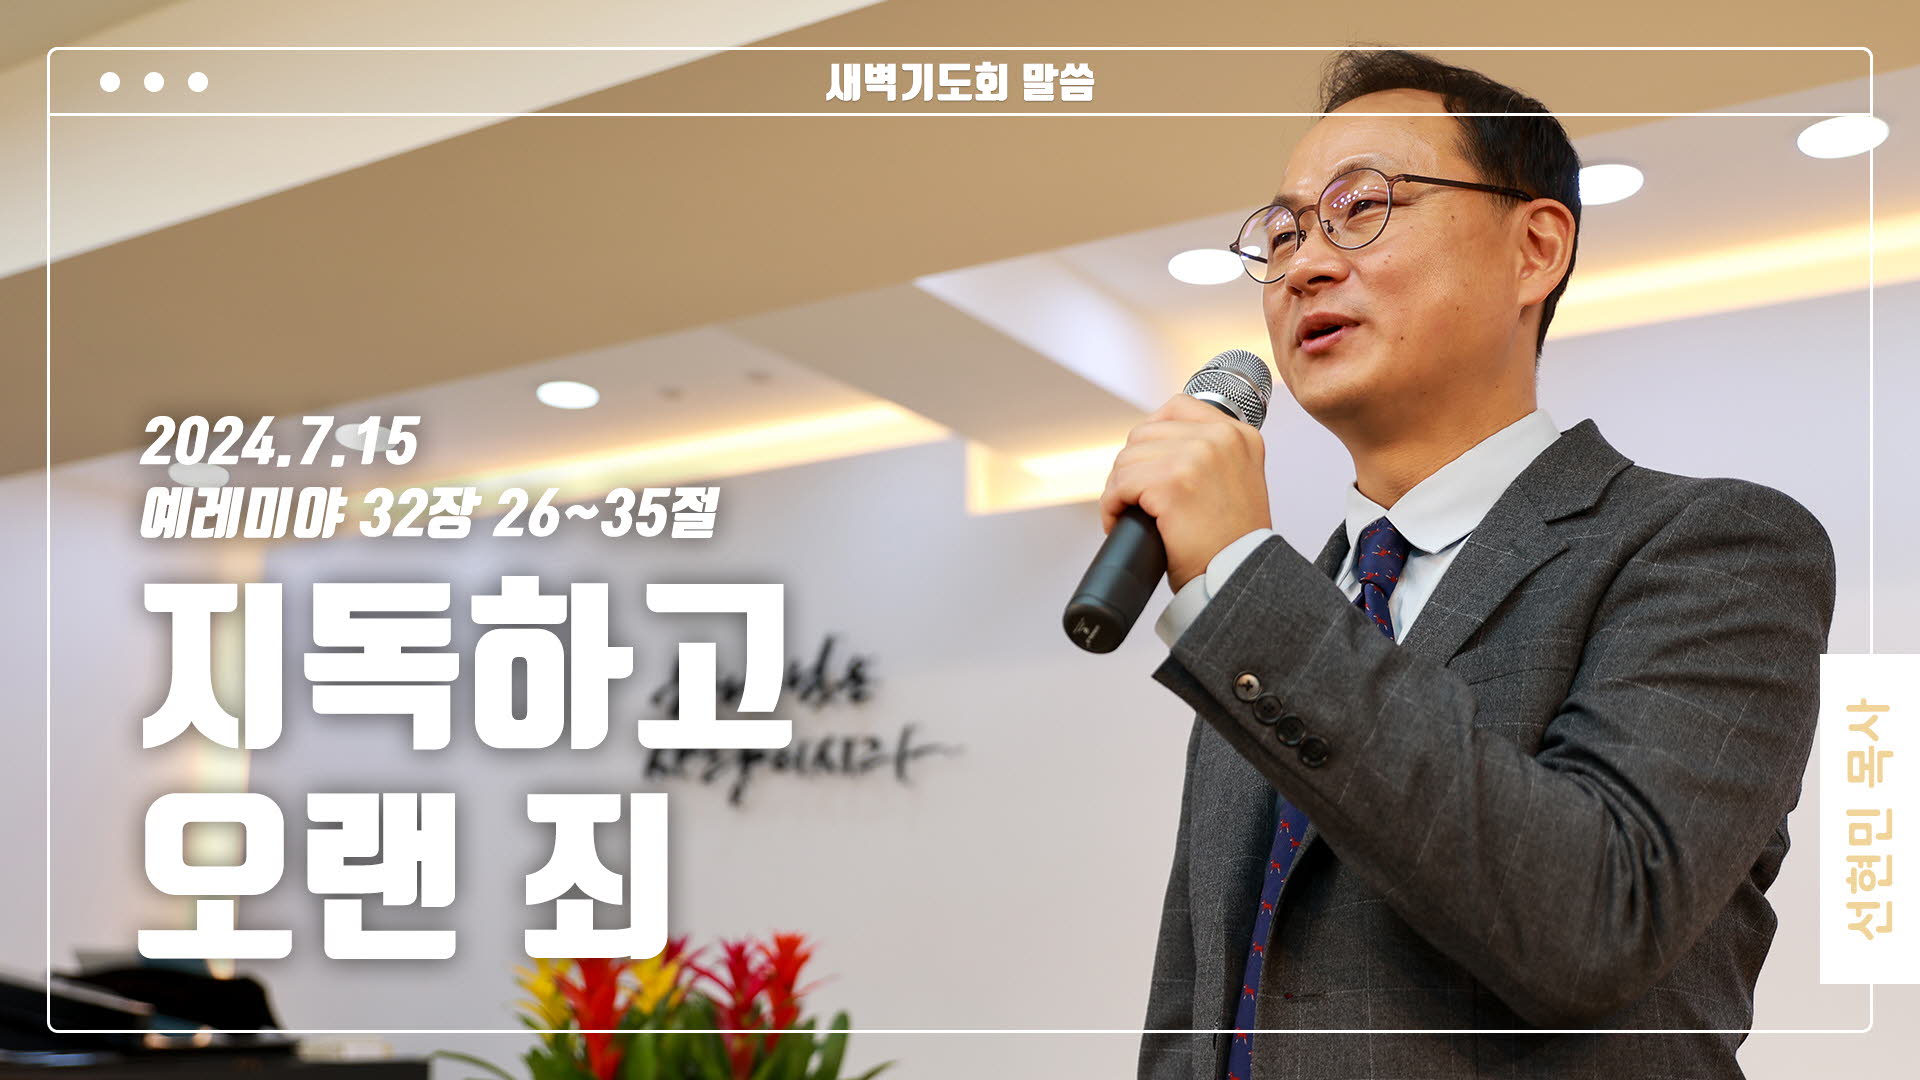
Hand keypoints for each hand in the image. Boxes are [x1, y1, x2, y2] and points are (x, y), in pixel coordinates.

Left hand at [1099, 393, 1272, 592]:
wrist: (1237, 577)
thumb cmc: (1231, 541)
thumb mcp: (1236, 479)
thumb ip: (1210, 453)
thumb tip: (1158, 443)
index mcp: (1239, 434)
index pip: (1176, 408)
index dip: (1150, 437)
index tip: (1145, 465)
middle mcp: (1220, 438)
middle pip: (1144, 434)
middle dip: (1131, 467)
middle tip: (1133, 497)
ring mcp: (1196, 457)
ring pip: (1127, 459)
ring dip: (1119, 488)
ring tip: (1128, 511)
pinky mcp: (1171, 483)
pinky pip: (1120, 485)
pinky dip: (1111, 505)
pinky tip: (1118, 520)